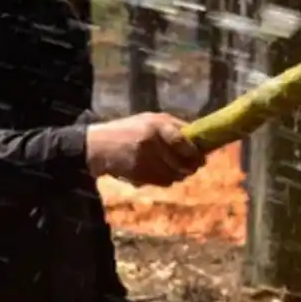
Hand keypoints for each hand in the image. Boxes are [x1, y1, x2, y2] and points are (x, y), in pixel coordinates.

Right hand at [85, 112, 202, 186]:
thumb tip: (200, 137)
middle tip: (195, 166)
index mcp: (156, 125)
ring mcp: (143, 160)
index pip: (182, 142)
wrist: (98, 146)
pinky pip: (162, 182)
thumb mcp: (151, 119)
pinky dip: (167, 180)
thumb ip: (175, 126)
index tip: (202, 156)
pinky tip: (163, 173)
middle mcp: (150, 142)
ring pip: (173, 175)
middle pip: (180, 162)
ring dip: (180, 175)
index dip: (195, 153)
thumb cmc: (129, 129)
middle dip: (191, 167)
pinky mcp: (138, 175)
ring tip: (179, 169)